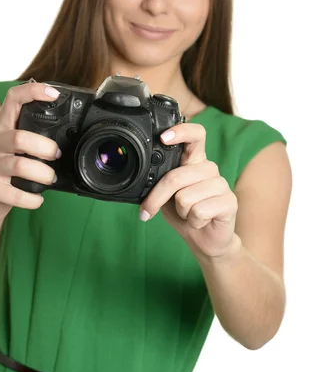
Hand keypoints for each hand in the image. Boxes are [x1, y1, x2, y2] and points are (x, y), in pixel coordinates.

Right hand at [0, 82, 61, 223]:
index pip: (12, 99)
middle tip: (56, 154)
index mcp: (4, 128)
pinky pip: (14, 194)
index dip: (32, 92)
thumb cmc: (10, 169)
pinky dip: (32, 198)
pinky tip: (38, 198)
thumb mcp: (20, 148)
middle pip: (19, 137)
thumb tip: (73, 131)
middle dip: (44, 147)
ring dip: (43, 173)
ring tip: (50, 178)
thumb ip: (37, 136)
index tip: (54, 94)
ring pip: (19, 165)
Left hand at [139, 123, 238, 259]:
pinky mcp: (229, 202)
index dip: (181, 131)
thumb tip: (142, 177)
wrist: (205, 240)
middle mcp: (209, 168)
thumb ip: (160, 181)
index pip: (195, 135)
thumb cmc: (184, 213)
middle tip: (150, 210)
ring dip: (181, 212)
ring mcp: (221, 184)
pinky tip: (200, 221)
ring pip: (185, 197)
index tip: (163, 138)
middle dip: (157, 197)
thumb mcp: (166, 195)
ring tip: (188, 213)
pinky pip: (198, 211)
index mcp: (194, 160)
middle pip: (176, 176)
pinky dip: (192, 221)